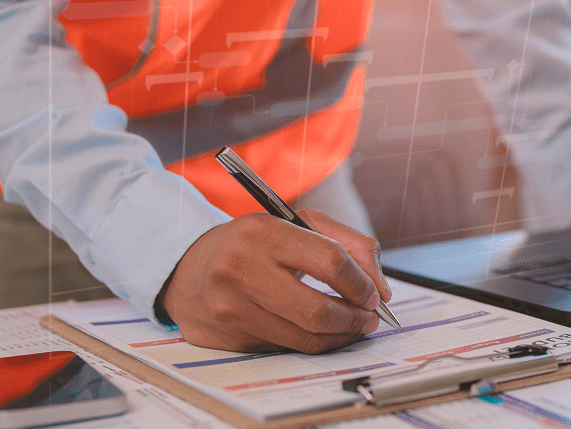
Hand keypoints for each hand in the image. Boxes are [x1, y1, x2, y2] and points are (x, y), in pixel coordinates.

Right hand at [157, 210, 392, 353]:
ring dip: (340, 335)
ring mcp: (232, 307)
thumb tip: (380, 287)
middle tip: (369, 317)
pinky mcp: (230, 337)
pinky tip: (319, 330)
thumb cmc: (254, 244)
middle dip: (354, 318)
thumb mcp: (298, 223)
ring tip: (352, 325)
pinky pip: (286, 347)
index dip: (361, 282)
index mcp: (263, 233)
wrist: (189, 267)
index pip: (329, 261)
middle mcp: (241, 270)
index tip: (374, 293)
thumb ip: (348, 243)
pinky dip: (312, 341)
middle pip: (318, 310)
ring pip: (305, 337)